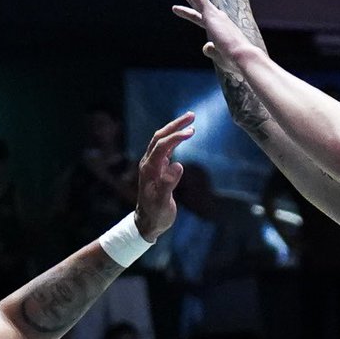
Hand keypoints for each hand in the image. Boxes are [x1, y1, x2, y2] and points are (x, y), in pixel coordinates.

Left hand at [133, 112, 194, 239]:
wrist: (147, 223)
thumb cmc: (156, 215)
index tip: (192, 131)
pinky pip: (164, 148)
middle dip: (175, 125)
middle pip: (159, 137)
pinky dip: (174, 139)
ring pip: (161, 140)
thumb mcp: (163, 204)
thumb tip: (178, 165)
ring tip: (189, 120)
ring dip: (174, 129)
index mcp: (149, 169)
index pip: (162, 146)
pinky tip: (183, 135)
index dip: (176, 137)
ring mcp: (152, 165)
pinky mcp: (157, 168)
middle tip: (191, 115)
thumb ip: (168, 184)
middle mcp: (148, 163)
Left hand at [172, 0, 256, 70]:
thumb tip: (205, 47)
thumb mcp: (220, 57)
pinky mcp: (211, 14)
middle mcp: (216, 17)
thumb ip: (211, 51)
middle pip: (196, 0)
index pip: (199, 17)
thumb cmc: (234, 61)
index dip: (187, 12)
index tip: (175, 8)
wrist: (243, 57)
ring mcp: (213, 14)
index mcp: (218, 28)